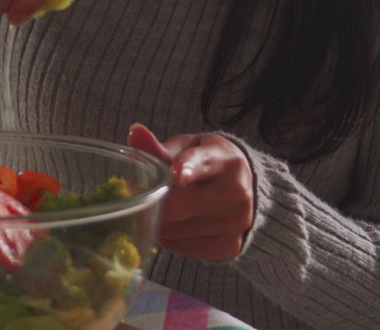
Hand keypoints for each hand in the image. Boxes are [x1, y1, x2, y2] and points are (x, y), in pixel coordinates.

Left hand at [127, 123, 255, 260]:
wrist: (245, 188)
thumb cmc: (205, 162)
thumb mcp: (186, 148)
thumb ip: (159, 147)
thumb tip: (134, 132)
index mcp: (226, 160)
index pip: (205, 164)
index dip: (188, 168)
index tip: (176, 174)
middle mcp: (237, 193)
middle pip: (180, 205)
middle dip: (150, 201)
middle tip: (134, 194)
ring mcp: (236, 223)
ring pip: (175, 230)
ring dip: (156, 221)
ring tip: (158, 206)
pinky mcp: (229, 246)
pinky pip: (180, 246)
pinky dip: (168, 237)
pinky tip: (173, 223)